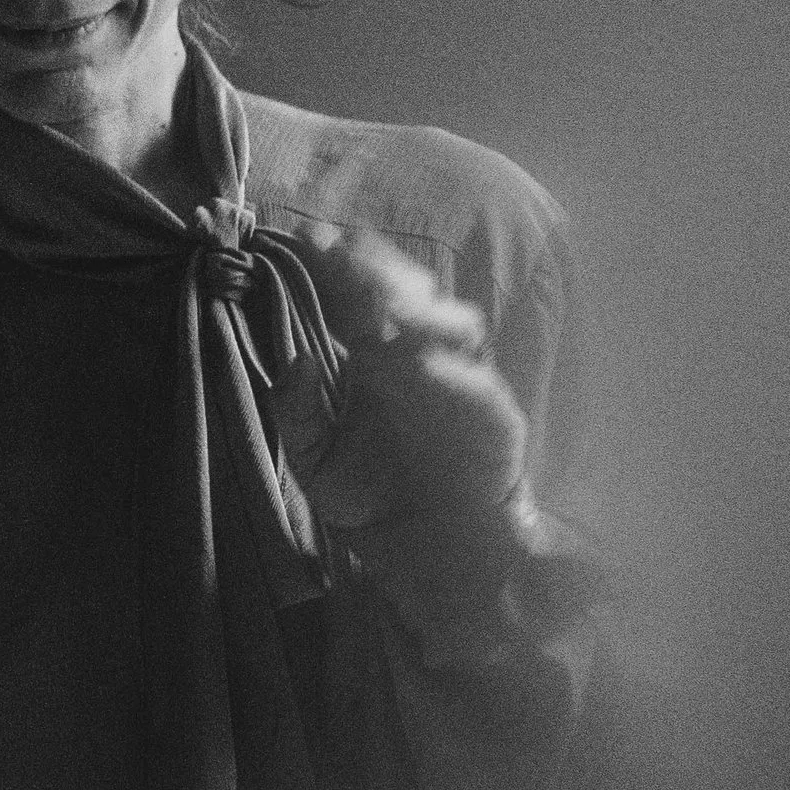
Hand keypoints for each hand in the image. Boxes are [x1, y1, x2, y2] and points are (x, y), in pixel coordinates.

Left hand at [273, 226, 531, 532]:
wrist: (425, 550)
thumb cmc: (374, 496)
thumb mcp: (315, 462)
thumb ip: (297, 413)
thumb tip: (295, 360)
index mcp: (378, 359)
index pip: (361, 299)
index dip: (340, 267)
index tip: (310, 239)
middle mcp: (423, 359)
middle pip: (410, 296)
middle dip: (378, 271)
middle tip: (343, 254)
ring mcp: (463, 382)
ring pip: (453, 325)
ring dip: (417, 309)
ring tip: (380, 303)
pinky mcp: (495, 416)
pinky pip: (478, 386)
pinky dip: (450, 372)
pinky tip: (418, 361)